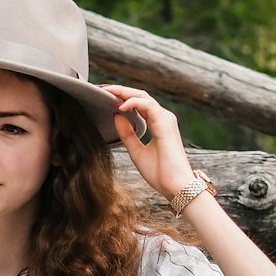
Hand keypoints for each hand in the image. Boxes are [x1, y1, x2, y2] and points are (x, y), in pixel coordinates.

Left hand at [101, 84, 195, 201]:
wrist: (175, 187)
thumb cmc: (160, 174)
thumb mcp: (136, 152)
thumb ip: (127, 134)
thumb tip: (116, 116)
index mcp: (158, 124)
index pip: (138, 104)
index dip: (121, 97)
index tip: (103, 96)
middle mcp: (163, 118)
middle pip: (139, 96)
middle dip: (119, 90)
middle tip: (100, 88)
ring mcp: (165, 119)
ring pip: (142, 96)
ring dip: (123, 92)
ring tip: (106, 92)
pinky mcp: (165, 123)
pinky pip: (147, 105)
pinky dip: (133, 102)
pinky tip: (119, 106)